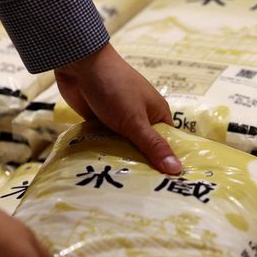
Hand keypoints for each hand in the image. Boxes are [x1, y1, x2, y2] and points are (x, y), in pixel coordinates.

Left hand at [54, 42, 180, 174]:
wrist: (79, 63)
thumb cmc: (114, 87)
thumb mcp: (136, 120)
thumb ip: (153, 146)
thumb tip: (176, 170)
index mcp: (157, 114)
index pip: (168, 144)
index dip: (168, 163)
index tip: (166, 186)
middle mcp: (141, 118)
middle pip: (144, 149)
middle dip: (141, 165)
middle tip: (141, 193)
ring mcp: (120, 120)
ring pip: (123, 147)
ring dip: (119, 159)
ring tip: (121, 186)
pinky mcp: (100, 121)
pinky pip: (105, 142)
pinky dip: (103, 152)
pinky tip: (102, 170)